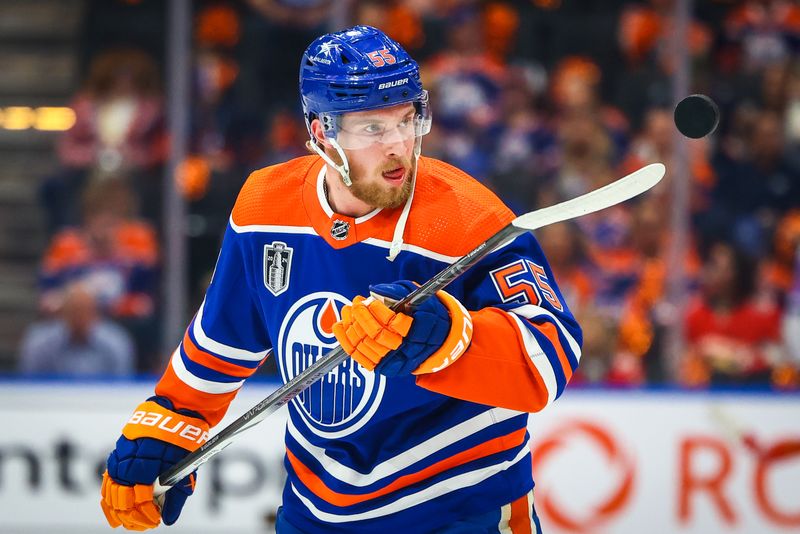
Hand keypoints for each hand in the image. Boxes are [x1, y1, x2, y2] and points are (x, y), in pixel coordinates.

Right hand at [100, 396, 208, 529]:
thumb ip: (176, 496)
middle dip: (131, 515)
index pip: (139, 502)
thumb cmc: (183, 440)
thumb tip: (169, 520)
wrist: (176, 410)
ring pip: (110, 491)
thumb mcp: (185, 469)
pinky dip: (111, 494)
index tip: (154, 521)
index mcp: (145, 468)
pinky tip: (116, 504)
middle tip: (144, 523)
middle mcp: (128, 463)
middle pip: (121, 500)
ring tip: (127, 519)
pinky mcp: (118, 451)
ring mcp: (120, 457)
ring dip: (118, 508)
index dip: (146, 516)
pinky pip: (109, 478)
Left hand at [333, 280, 472, 376]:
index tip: (371, 302)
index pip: (396, 323)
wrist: (434, 340)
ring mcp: (396, 361)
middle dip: (362, 318)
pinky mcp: (385, 368)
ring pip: (367, 346)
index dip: (379, 312)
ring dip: (352, 326)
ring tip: (349, 311)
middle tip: (356, 304)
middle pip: (378, 336)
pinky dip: (346, 341)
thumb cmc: (423, 315)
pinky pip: (360, 358)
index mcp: (421, 330)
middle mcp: (409, 349)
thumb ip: (397, 293)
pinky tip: (340, 325)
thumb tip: (374, 291)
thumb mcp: (417, 299)